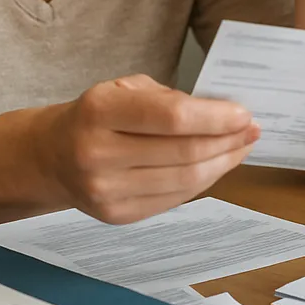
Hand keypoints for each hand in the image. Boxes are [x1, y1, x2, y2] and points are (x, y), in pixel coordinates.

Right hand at [36, 74, 259, 224]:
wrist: (52, 156)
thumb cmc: (98, 115)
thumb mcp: (125, 88)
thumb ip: (170, 99)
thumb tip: (224, 116)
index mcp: (99, 111)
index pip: (172, 118)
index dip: (215, 118)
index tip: (244, 113)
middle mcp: (97, 154)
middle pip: (183, 154)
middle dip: (227, 141)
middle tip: (252, 129)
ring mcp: (105, 191)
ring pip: (185, 182)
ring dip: (223, 163)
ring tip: (242, 146)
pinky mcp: (116, 216)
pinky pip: (175, 199)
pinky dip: (204, 181)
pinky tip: (217, 164)